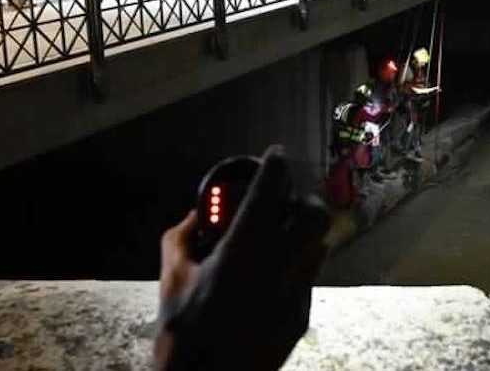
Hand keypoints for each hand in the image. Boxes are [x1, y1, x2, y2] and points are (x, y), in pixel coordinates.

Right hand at [154, 147, 329, 370]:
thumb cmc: (181, 334)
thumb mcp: (171, 278)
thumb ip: (183, 236)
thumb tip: (197, 214)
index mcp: (242, 252)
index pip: (269, 193)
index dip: (275, 166)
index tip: (275, 155)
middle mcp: (277, 269)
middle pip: (315, 216)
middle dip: (303, 201)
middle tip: (284, 204)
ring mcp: (294, 296)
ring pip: (318, 247)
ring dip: (303, 236)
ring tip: (279, 241)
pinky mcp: (300, 319)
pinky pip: (307, 280)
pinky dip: (294, 269)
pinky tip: (269, 279)